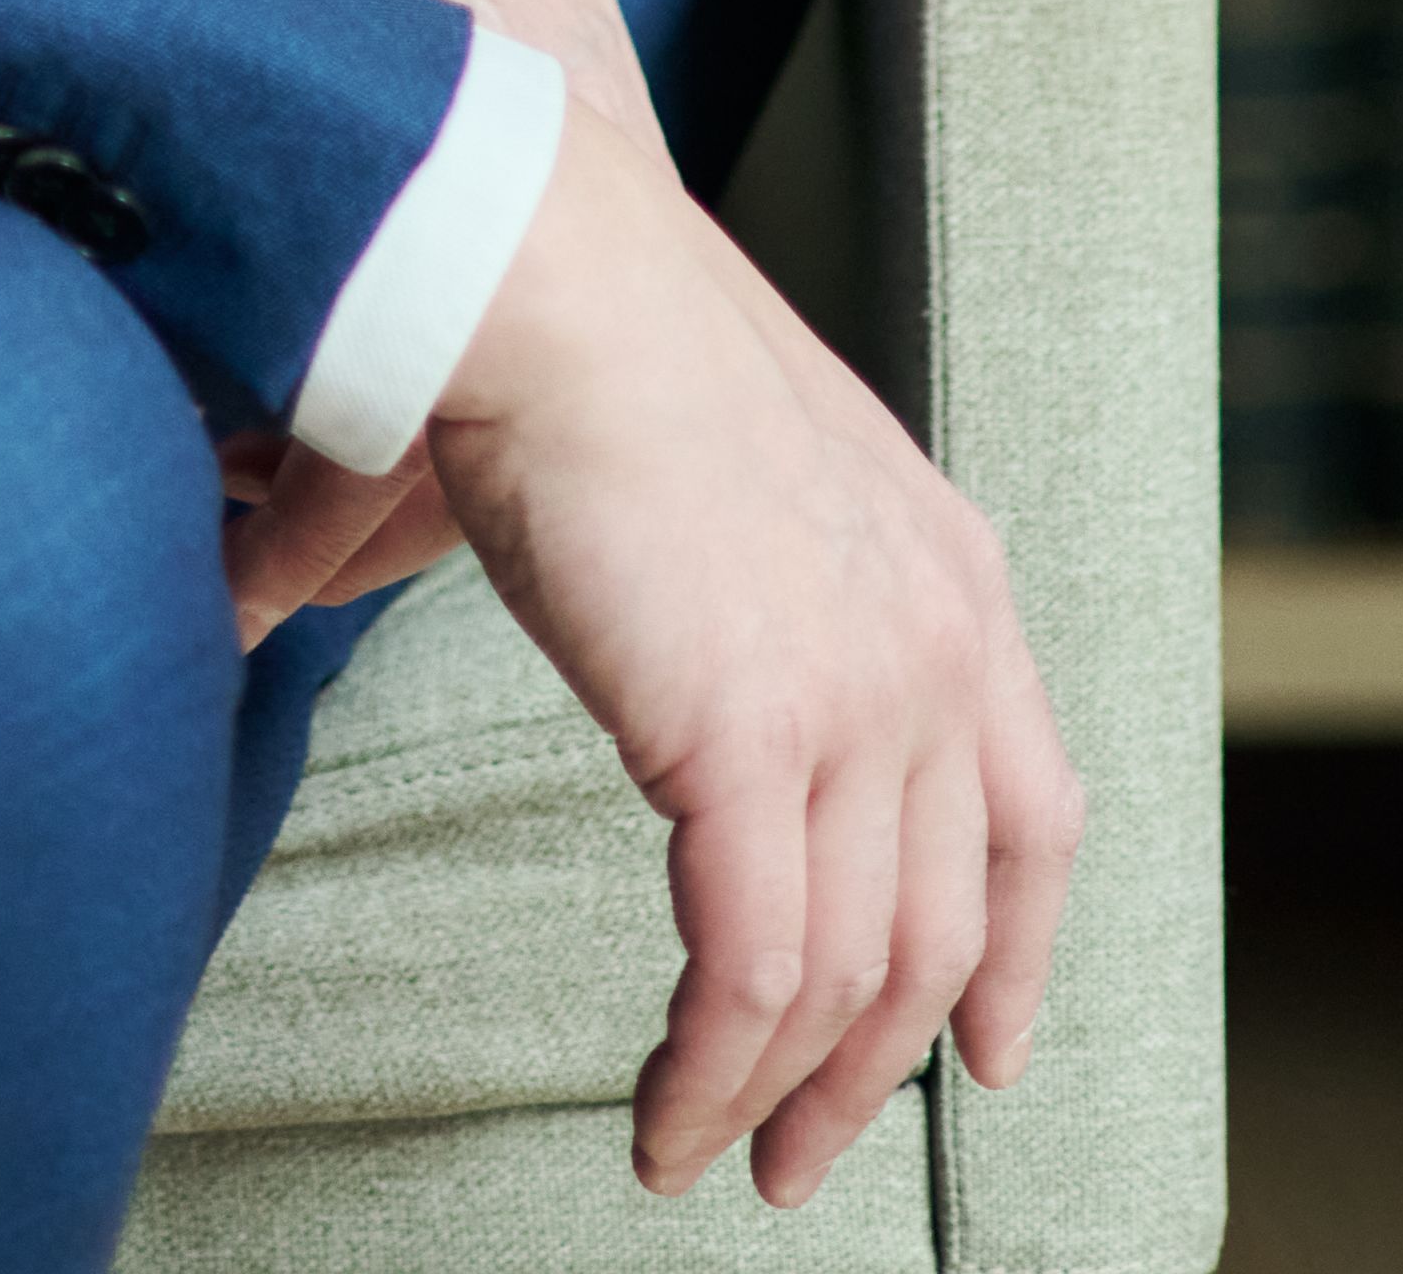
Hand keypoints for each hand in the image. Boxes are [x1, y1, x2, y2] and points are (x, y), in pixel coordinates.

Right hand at [206, 0, 1081, 1201]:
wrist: (524, 250)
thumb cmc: (553, 315)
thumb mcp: (666, 465)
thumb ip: (610, 585)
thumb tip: (371, 617)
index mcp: (942, 563)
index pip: (1032, 806)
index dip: (1011, 946)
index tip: (980, 1046)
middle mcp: (937, 637)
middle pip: (945, 920)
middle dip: (879, 1066)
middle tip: (799, 1151)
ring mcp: (865, 694)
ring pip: (855, 972)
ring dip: (786, 1095)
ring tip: (707, 1152)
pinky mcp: (760, 743)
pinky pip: (757, 971)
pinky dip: (712, 1070)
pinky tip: (663, 1118)